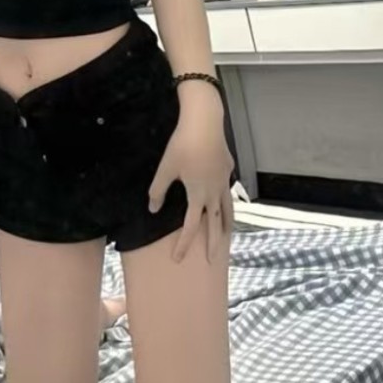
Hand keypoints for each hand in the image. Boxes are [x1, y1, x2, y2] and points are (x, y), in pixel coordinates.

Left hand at [147, 88, 234, 262]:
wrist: (205, 122)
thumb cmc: (182, 145)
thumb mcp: (165, 169)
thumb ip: (158, 191)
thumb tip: (153, 209)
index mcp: (198, 195)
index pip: (191, 226)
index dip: (184, 244)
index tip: (178, 259)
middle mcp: (215, 192)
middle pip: (216, 224)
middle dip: (213, 244)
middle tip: (212, 260)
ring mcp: (224, 180)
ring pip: (228, 208)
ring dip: (226, 225)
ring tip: (226, 236)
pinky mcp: (228, 167)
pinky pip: (229, 190)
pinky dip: (228, 201)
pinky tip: (224, 199)